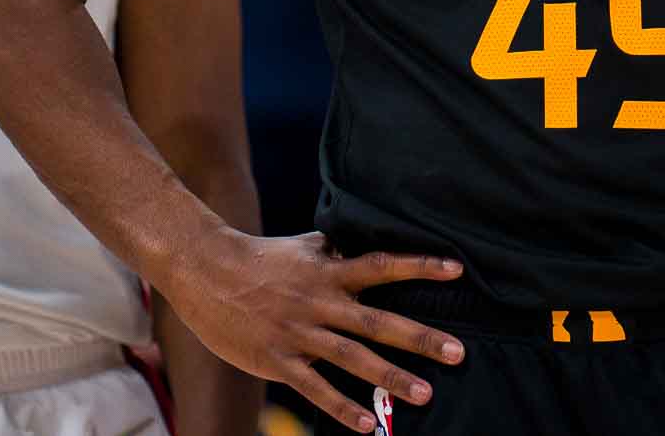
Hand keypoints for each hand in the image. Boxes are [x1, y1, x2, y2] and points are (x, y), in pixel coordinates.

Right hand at [159, 229, 466, 433]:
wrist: (205, 270)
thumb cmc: (260, 257)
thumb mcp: (305, 247)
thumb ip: (338, 252)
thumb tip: (369, 248)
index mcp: (329, 271)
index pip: (383, 265)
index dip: (420, 267)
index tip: (458, 270)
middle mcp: (320, 302)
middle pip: (377, 322)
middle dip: (419, 338)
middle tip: (458, 352)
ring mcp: (299, 333)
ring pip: (352, 359)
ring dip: (390, 378)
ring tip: (425, 393)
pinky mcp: (277, 360)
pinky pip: (315, 388)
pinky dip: (343, 408)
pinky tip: (369, 426)